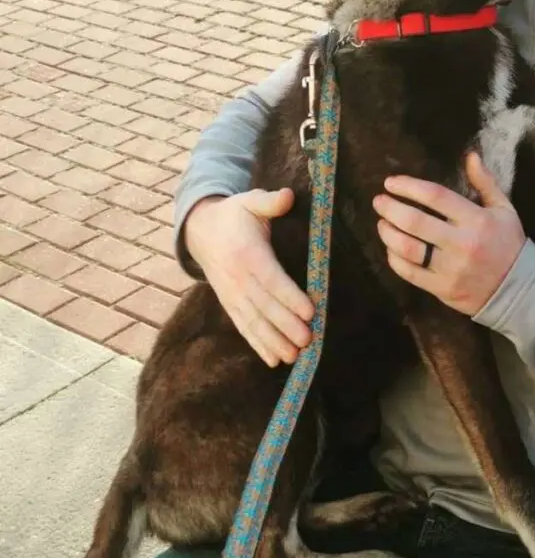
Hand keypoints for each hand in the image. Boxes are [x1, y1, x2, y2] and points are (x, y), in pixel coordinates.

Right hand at [183, 189, 314, 367]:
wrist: (200, 230)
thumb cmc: (235, 214)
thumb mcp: (250, 201)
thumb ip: (269, 201)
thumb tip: (287, 196)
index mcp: (247, 253)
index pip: (272, 279)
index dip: (290, 297)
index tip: (310, 311)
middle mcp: (238, 278)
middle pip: (264, 306)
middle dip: (286, 325)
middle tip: (308, 340)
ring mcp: (231, 294)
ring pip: (253, 322)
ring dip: (273, 341)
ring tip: (293, 356)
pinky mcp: (229, 304)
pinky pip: (243, 327)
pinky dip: (258, 345)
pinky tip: (274, 360)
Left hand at [373, 152, 524, 315]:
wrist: (518, 289)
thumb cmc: (508, 243)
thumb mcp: (504, 209)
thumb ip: (485, 182)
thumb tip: (471, 155)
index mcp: (477, 220)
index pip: (436, 196)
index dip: (409, 186)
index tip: (391, 182)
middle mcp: (462, 243)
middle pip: (415, 221)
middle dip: (390, 208)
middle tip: (379, 201)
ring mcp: (450, 269)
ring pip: (408, 248)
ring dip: (388, 233)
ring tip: (382, 223)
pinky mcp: (442, 288)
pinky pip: (410, 272)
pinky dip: (394, 258)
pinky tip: (391, 248)